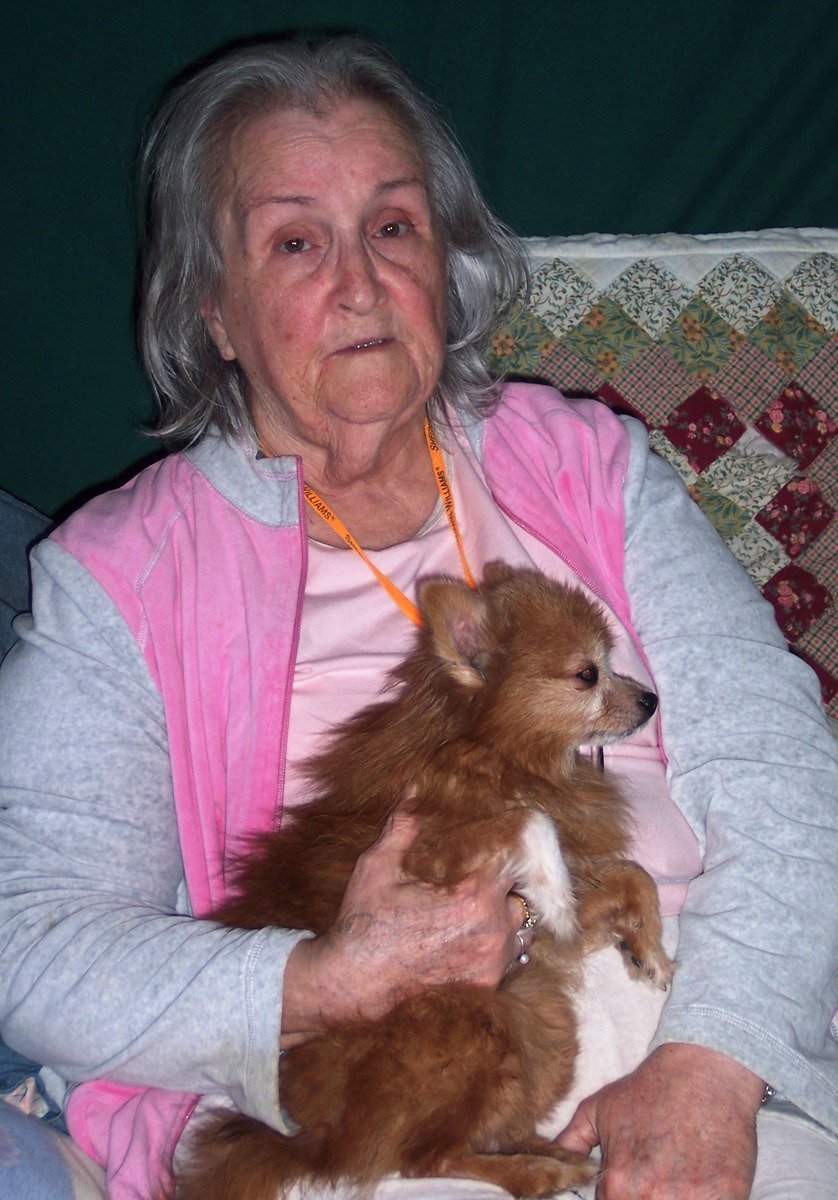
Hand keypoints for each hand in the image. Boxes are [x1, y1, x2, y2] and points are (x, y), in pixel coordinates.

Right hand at [281, 811, 529, 1041]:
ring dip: (502, 920)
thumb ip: (403, 826)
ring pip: (517, 932)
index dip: (508, 852)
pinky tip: (466, 942)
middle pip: (520, 898)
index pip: (515, 864)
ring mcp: (492, 966)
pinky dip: (493, 950)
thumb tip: (412, 789)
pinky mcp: (484, 990)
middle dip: (503, 889)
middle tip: (477, 883)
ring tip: (473, 913)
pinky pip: (505, 961)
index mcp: (475, 898)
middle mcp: (493, 933)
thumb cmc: (363, 923)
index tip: (497, 849)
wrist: (349, 984)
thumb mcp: (379, 866)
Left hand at [556, 1043, 763, 1198]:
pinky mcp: (729, 1198)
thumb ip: (571, 1144)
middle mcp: (652, 1198)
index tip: (630, 1183)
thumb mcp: (598, 1109)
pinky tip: (700, 1180)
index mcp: (618, 1183)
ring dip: (674, 1198)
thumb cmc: (651, 1088)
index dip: (617, 1198)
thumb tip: (552, 1165)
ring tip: (677, 1176)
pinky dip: (705, 1198)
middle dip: (646, 1197)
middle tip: (657, 1175)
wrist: (705, 1070)